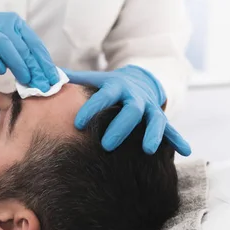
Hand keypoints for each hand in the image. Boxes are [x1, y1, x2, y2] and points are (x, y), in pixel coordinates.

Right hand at [0, 12, 59, 90]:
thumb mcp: (11, 53)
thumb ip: (28, 61)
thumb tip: (54, 77)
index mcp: (15, 23)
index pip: (33, 43)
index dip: (44, 62)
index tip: (53, 80)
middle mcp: (1, 22)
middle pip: (21, 44)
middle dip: (33, 66)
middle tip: (41, 84)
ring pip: (3, 43)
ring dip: (16, 62)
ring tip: (25, 78)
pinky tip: (1, 71)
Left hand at [62, 65, 190, 155]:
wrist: (138, 80)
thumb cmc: (107, 86)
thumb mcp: (91, 79)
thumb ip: (70, 80)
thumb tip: (43, 78)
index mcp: (115, 86)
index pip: (103, 97)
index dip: (91, 109)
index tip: (78, 123)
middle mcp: (134, 96)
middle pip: (130, 111)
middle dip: (120, 127)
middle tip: (106, 144)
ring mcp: (150, 107)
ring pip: (155, 120)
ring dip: (152, 134)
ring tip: (148, 150)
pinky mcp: (160, 117)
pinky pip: (171, 129)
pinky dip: (178, 140)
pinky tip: (186, 151)